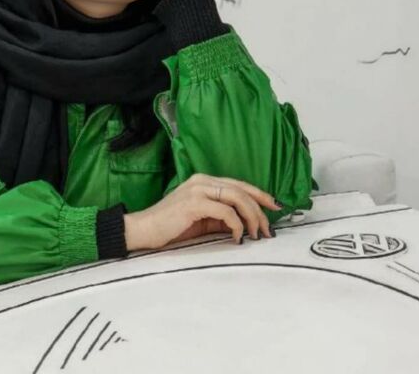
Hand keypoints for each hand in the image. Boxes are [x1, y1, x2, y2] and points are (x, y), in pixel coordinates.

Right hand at [123, 173, 281, 250]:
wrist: (143, 230)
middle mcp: (202, 181)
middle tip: (268, 229)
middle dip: (260, 210)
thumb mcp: (201, 220)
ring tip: (256, 234)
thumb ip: (221, 217)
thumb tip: (245, 224)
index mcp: (203, 181)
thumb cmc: (170, 227)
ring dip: (252, 217)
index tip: (275, 208)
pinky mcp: (194, 203)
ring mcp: (197, 190)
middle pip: (242, 190)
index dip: (260, 195)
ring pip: (237, 198)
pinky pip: (226, 212)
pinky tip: (237, 237)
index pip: (239, 184)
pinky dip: (237, 225)